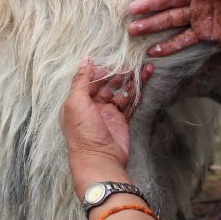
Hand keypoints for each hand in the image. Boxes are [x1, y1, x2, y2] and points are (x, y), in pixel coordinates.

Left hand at [60, 58, 153, 196]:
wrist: (100, 159)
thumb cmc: (83, 132)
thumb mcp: (76, 102)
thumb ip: (80, 80)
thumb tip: (85, 60)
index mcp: (78, 101)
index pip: (90, 81)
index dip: (101, 71)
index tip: (113, 62)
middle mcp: (92, 107)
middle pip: (107, 85)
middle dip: (119, 74)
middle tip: (131, 64)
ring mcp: (107, 114)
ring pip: (121, 93)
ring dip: (131, 82)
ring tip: (144, 69)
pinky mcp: (121, 122)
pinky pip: (130, 104)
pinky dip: (137, 94)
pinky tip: (144, 84)